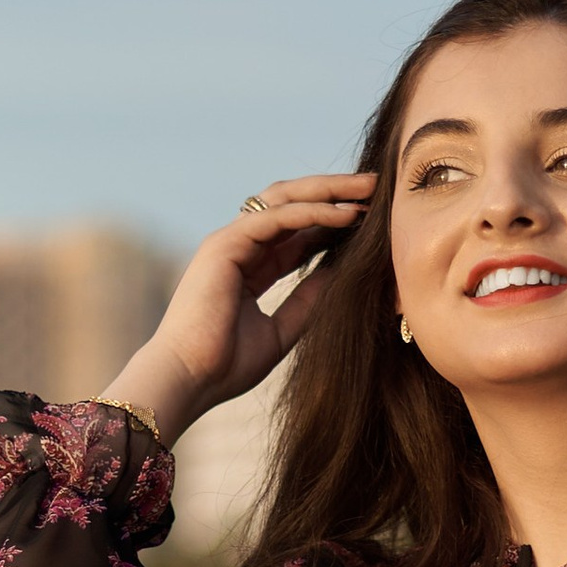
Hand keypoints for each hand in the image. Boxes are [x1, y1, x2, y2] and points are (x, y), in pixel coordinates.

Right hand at [100, 176, 373, 445]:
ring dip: (329, 191)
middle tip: (377, 187)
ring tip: (369, 190)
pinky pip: (277, 217)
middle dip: (335, 192)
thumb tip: (343, 276)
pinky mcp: (225, 244)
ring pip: (285, 199)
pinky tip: (346, 214)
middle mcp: (240, 246)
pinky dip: (313, 212)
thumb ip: (308, 300)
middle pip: (293, 204)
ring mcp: (230, 241)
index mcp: (251, 267)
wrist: (189, 380)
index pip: (298, 231)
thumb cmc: (225, 365)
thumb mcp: (282, 330)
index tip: (375, 217)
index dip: (335, 220)